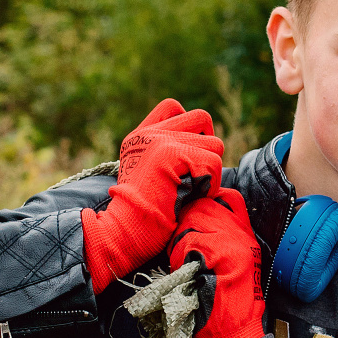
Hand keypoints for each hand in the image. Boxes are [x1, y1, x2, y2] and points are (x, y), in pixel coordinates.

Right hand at [80, 99, 226, 291]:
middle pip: (202, 118)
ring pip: (215, 143)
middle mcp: (149, 134)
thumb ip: (164, 155)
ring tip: (194, 190)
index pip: (172, 106)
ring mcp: (160, 141)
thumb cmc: (138, 216)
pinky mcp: (172, 154)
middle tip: (197, 172)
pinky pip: (214, 163)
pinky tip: (194, 198)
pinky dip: (211, 185)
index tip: (187, 155)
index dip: (189, 126)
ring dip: (212, 171)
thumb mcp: (144, 176)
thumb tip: (204, 146)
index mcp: (141, 136)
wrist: (123, 231)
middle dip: (208, 146)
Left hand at [168, 187, 266, 337]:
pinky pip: (189, 242)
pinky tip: (185, 274)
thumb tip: (191, 223)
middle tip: (181, 250)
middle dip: (185, 224)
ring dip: (179, 243)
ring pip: (192, 223)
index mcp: (246, 238)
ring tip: (184, 265)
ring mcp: (234, 243)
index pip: (230, 198)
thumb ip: (218, 242)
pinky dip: (179, 257)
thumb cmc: (225, 306)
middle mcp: (243, 236)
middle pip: (204, 207)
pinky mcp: (222, 253)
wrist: (235, 336)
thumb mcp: (230, 268)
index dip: (208, 200)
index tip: (193, 217)